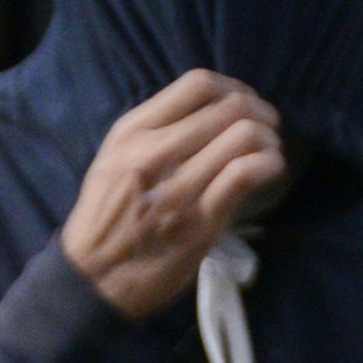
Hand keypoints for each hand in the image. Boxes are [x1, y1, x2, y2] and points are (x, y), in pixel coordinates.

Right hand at [59, 70, 287, 318]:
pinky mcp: (199, 220)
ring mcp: (178, 186)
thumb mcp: (114, 160)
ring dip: (269, 140)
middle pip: (229, 108)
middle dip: (260, 113)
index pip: (198, 85)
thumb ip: (153, 132)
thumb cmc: (107, 218)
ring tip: (270, 151)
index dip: (235, 88)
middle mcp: (154, 152)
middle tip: (268, 128)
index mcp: (133, 132)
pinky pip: (245, 173)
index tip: (244, 103)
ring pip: (243, 135)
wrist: (92, 277)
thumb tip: (207, 114)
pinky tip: (271, 171)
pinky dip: (269, 164)